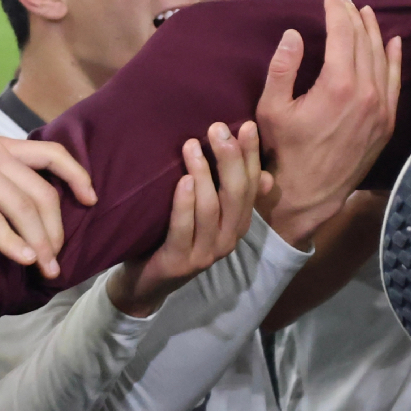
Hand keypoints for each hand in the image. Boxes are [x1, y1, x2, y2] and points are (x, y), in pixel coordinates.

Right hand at [0, 131, 97, 278]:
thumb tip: (24, 207)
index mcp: (0, 145)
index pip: (53, 154)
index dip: (77, 176)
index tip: (92, 200)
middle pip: (42, 193)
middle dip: (56, 229)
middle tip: (60, 259)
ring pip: (22, 208)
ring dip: (39, 241)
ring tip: (47, 266)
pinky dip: (11, 240)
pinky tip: (23, 257)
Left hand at [106, 121, 269, 317]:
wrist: (144, 284)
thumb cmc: (173, 238)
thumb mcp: (205, 215)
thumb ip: (228, 195)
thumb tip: (266, 175)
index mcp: (238, 223)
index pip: (252, 184)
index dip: (251, 155)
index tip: (246, 125)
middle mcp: (229, 238)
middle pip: (237, 193)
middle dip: (230, 158)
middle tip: (217, 128)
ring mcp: (207, 253)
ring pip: (212, 207)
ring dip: (203, 173)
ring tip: (191, 145)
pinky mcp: (181, 261)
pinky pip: (185, 227)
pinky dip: (185, 202)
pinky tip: (182, 180)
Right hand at [257, 0, 402, 247]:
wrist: (310, 193)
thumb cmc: (285, 150)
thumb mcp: (271, 109)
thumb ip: (282, 68)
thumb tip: (292, 33)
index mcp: (338, 84)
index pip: (342, 34)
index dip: (336, 11)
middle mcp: (366, 92)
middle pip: (364, 41)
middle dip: (353, 16)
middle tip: (343, 0)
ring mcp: (381, 107)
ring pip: (382, 58)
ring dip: (373, 32)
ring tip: (364, 13)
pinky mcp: (387, 121)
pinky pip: (395, 81)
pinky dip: (394, 58)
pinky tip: (392, 42)